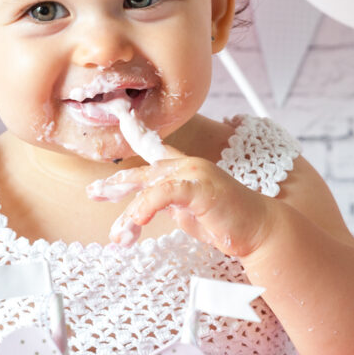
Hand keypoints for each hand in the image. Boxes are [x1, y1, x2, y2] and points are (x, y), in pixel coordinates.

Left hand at [86, 149, 272, 256]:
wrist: (259, 231)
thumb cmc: (226, 223)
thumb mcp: (188, 213)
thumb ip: (168, 203)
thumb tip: (147, 204)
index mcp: (184, 168)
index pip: (155, 147)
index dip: (136, 131)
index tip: (120, 118)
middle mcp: (187, 165)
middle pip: (143, 171)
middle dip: (116, 183)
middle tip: (93, 192)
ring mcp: (194, 173)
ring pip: (149, 187)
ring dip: (129, 215)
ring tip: (119, 237)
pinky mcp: (200, 187)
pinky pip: (164, 194)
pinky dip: (146, 208)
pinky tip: (136, 223)